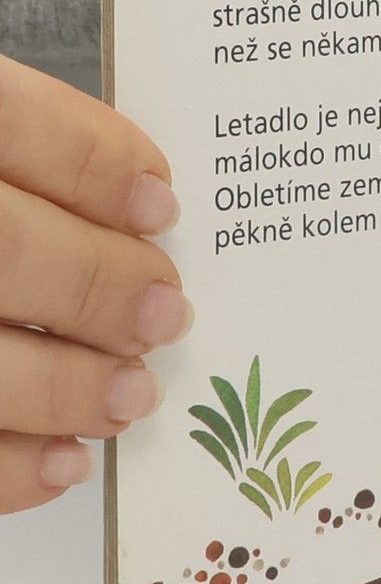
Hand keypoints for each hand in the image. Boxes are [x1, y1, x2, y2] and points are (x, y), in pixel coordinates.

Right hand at [0, 55, 190, 513]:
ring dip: (69, 386)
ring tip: (129, 395)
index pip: (2, 117)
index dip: (91, 160)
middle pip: (4, 246)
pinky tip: (60, 461)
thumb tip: (125, 205)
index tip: (158, 202)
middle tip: (162, 311)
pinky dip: (6, 465)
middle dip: (101, 286)